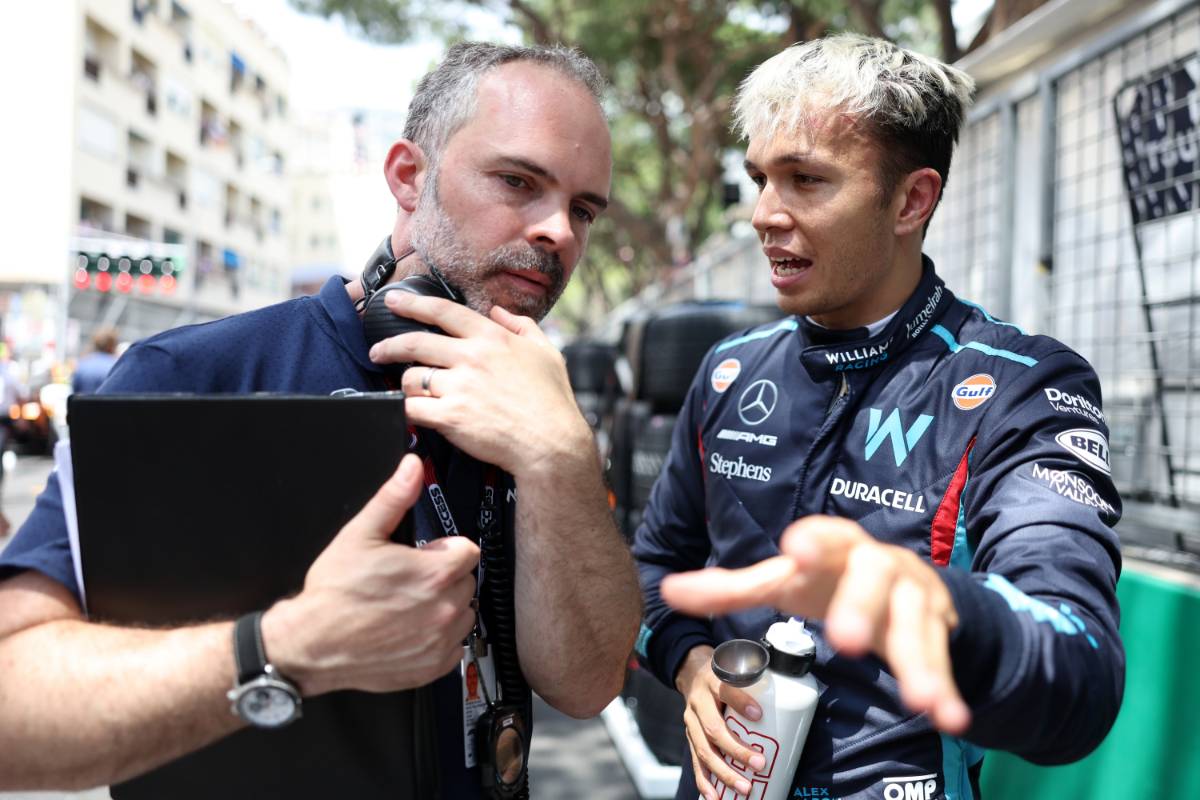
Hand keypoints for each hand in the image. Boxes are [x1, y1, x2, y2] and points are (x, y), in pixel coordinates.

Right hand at [263, 454, 479, 695]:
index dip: (446, 549)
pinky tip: (410, 631)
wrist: (311, 644)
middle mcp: (445, 608)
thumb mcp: (360, 534)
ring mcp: (440, 640)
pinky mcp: (432, 667)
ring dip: (445, 608)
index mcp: (434, 573)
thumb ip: (393, 497)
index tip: (428, 554)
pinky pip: (454, 648)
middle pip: (467, 581)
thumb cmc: (333, 594)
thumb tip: (411, 469)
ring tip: (410, 606)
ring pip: (464, 614)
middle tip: (411, 581)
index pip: (468, 551)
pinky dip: (438, 640)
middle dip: (444, 577)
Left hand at [367, 292, 593, 479]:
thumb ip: (521, 326)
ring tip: (408, 391)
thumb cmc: (552, 401)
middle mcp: (471, 357)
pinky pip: (413, 408)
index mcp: (491, 338)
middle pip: (415, 343)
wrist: (551, 443)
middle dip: (389, 346)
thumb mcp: (546, 352)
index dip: (412, 303)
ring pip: (412, 377)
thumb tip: (499, 311)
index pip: (443, 312)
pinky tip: (408, 411)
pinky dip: (406, 409)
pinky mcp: (450, 417)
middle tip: (377, 350)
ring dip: (406, 384)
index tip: (393, 301)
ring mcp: (459, 387)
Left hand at [661, 516, 969, 734]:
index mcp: (838, 546)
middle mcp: (880, 565)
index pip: (827, 536)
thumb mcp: (784, 580)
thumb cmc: (830, 579)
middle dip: (860, 607)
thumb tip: (668, 590)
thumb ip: (730, 587)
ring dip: (917, 662)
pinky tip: (949, 718)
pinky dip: (947, 689)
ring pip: (916, 626)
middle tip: (845, 640)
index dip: (815, 541)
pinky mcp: (937, 632)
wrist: (901, 584)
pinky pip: (943, 662)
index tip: (797, 549)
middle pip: (874, 579)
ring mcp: (914, 597)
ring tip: (916, 699)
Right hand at [675, 645, 770, 799]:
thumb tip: (794, 699)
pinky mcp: (690, 739)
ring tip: (744, 788)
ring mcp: (691, 723)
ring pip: (704, 751)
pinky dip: (704, 783)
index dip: (741, 702)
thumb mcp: (736, 671)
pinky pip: (696, 763)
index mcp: (713, 683)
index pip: (726, 691)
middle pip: (714, 729)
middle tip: (759, 764)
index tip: (759, 714)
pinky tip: (714, 798)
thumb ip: (758, 681)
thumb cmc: (724, 677)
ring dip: (724, 773)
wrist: (693, 675)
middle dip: (737, 750)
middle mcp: (698, 703)